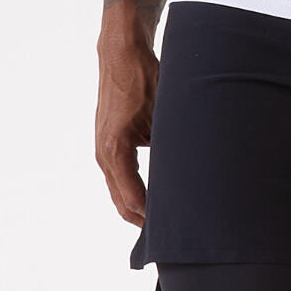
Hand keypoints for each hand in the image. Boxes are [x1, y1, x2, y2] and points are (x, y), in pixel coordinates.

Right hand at [94, 11, 157, 223]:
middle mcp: (104, 153)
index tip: (169, 232)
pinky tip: (153, 200)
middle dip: (144, 221)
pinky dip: (133, 193)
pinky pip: (118, 178)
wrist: (121, 53)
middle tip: (170, 237)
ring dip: (138, 209)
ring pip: (118, 193)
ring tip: (162, 224)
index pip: (131, 197)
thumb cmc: (144, 78)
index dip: (151, 218)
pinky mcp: (108, 143)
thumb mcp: (164, 114)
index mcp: (115, 148)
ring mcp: (103, 149)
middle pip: (122, 202)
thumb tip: (188, 176)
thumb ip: (171, 147)